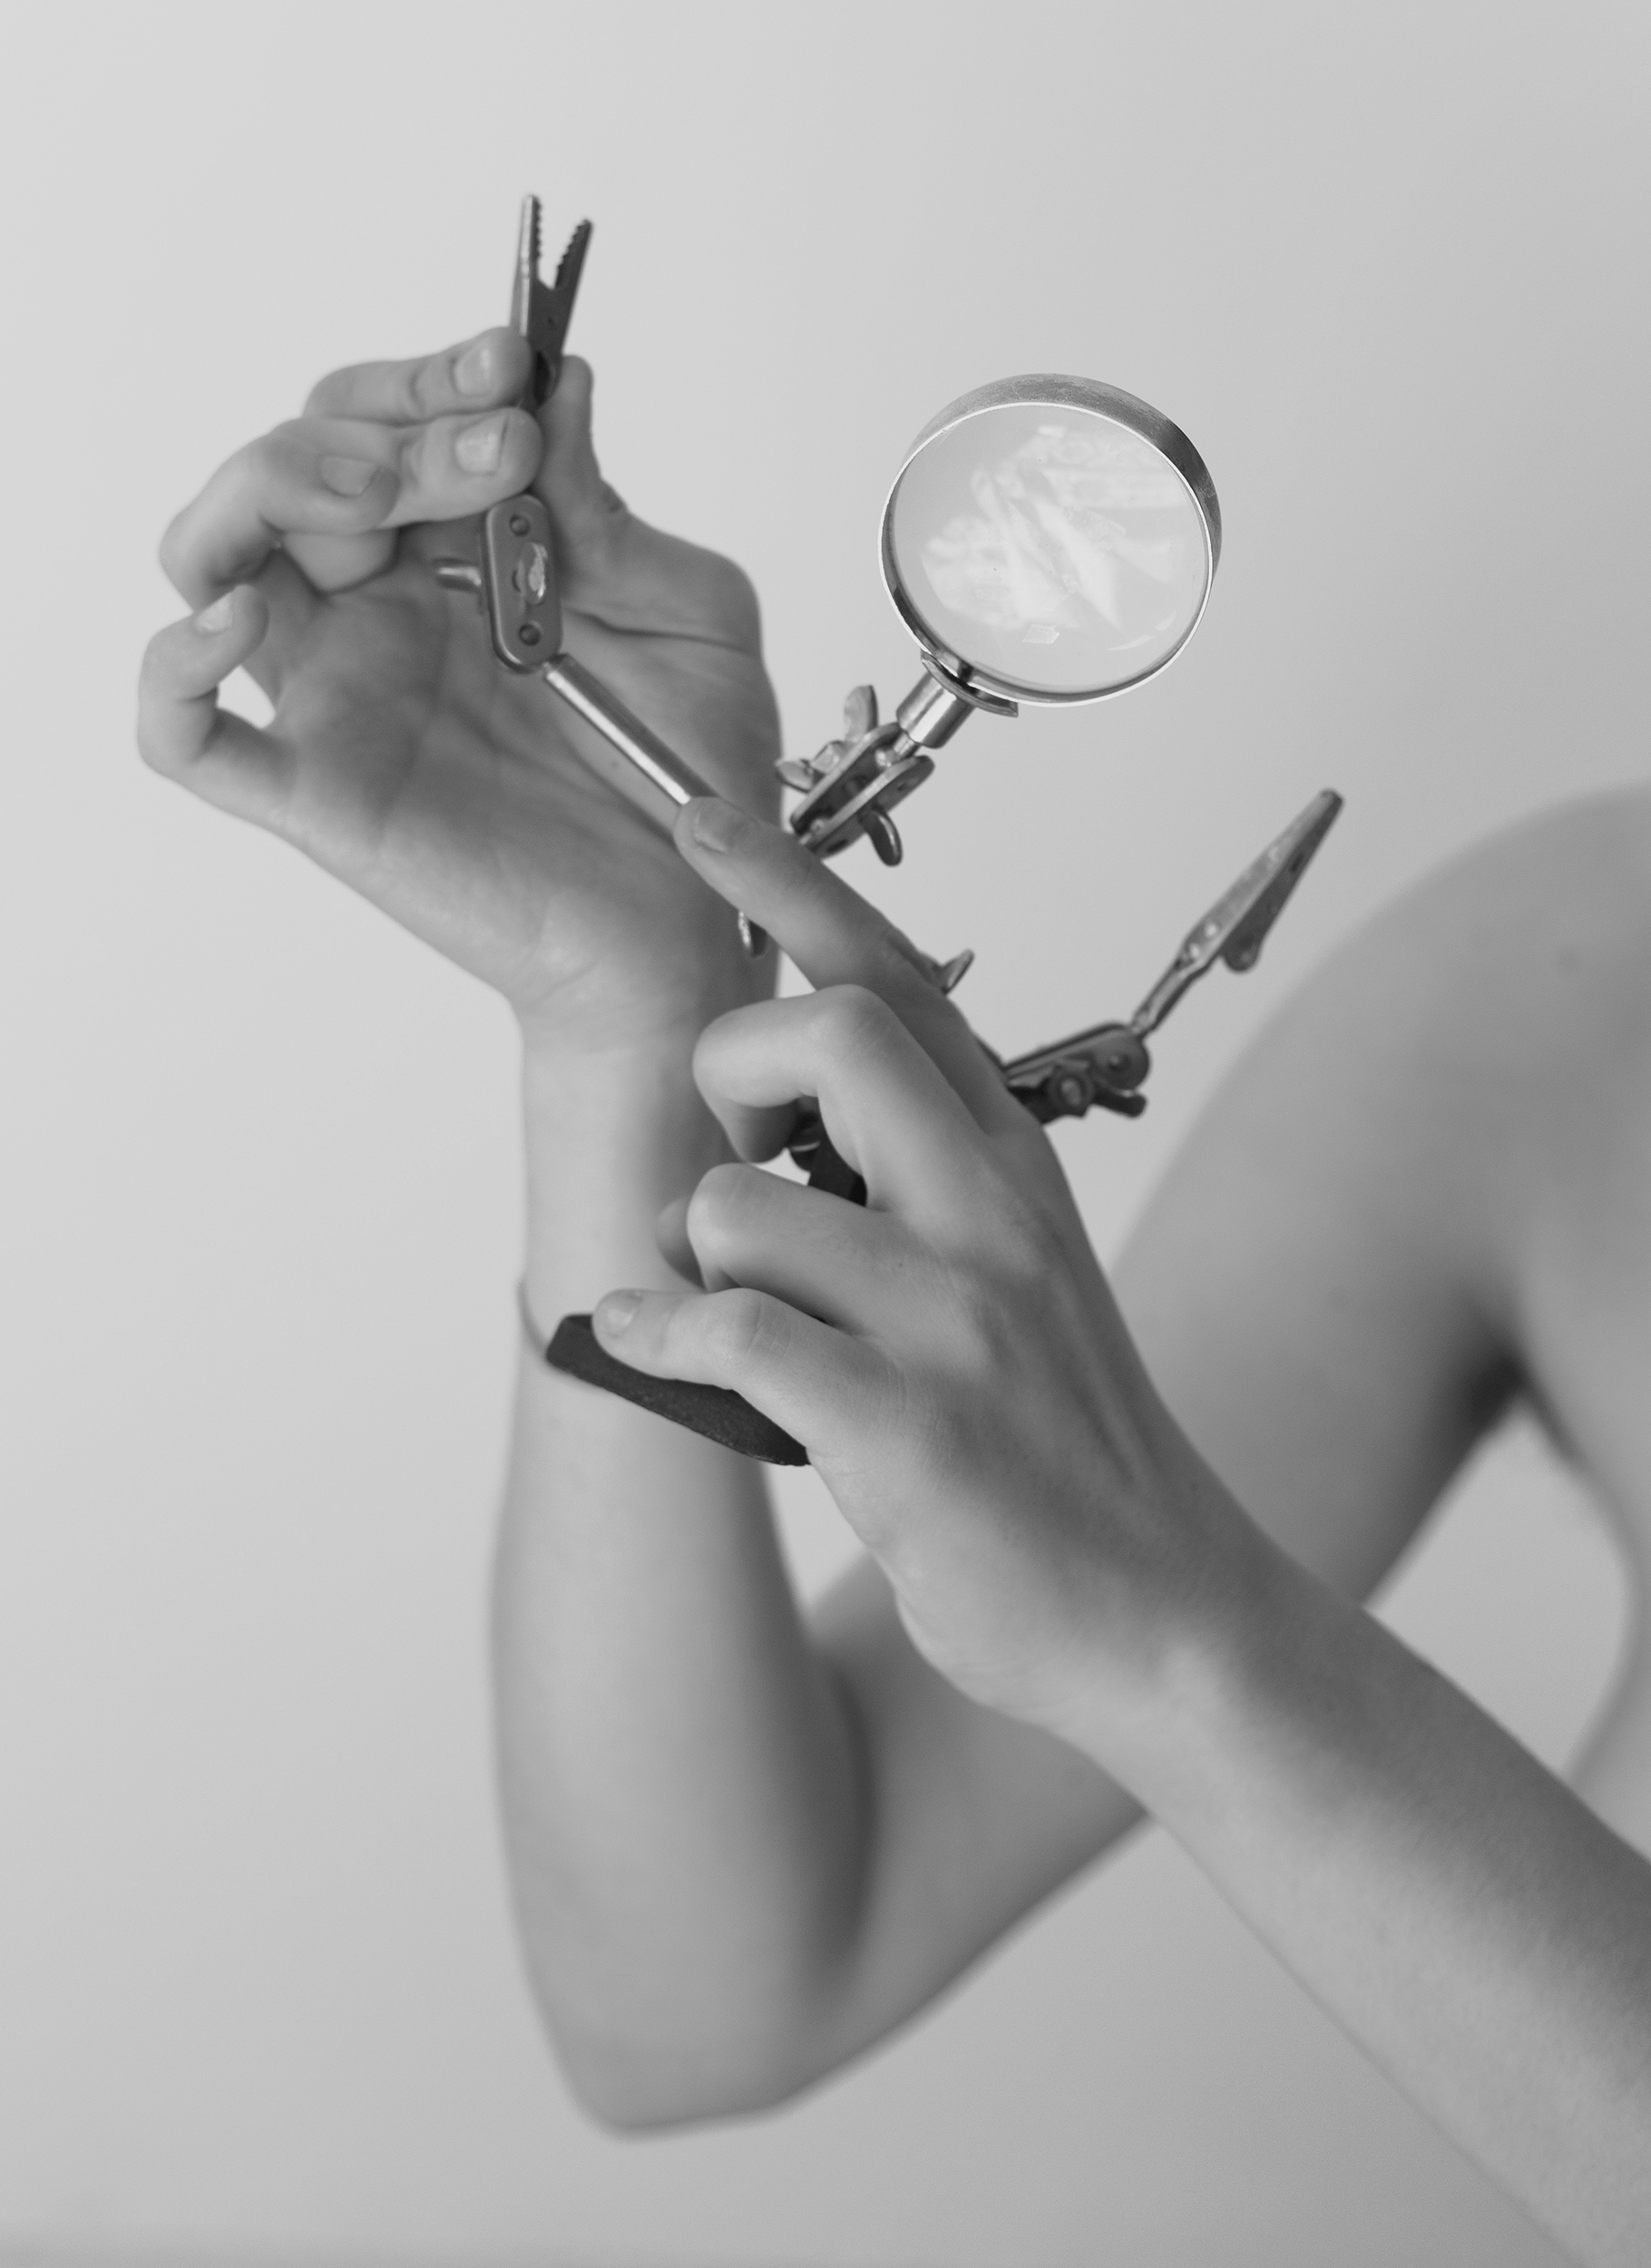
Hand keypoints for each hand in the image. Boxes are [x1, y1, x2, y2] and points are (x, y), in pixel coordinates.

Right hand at [137, 334, 779, 1055]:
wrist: (689, 925)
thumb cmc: (689, 780)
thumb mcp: (693, 620)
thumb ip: (615, 514)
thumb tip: (557, 387)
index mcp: (464, 558)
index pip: (387, 422)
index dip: (435, 378)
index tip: (511, 363)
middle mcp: (386, 613)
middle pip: (299, 461)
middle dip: (387, 425)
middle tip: (497, 451)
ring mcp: (343, 696)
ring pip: (213, 553)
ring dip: (276, 485)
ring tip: (380, 501)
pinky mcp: (318, 790)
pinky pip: (184, 733)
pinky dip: (175, 664)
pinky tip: (242, 615)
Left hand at [592, 800, 1267, 1748]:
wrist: (1162, 1610)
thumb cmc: (1058, 1434)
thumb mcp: (1015, 1269)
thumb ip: (913, 1179)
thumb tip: (745, 1137)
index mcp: (1011, 1161)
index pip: (901, 980)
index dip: (791, 885)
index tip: (702, 817)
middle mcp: (992, 1214)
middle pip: (835, 1032)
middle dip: (732, 1062)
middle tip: (730, 1144)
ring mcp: (956, 1322)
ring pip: (744, 1204)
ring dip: (692, 1251)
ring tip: (708, 1302)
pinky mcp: (909, 1433)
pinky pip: (729, 1337)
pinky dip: (658, 1337)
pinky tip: (649, 1349)